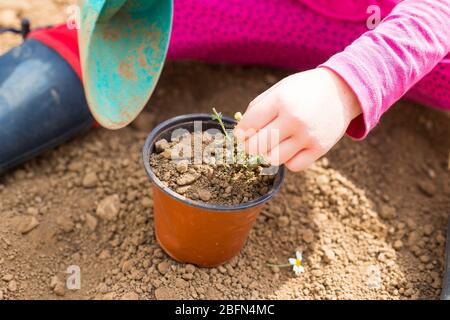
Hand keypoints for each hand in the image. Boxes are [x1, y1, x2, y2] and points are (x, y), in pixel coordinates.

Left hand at [234, 68, 361, 171]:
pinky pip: (293, 166)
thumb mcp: (279, 89)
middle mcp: (294, 119)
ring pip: (273, 159)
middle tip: (253, 142)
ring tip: (274, 144)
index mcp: (281, 101)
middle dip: (249, 147)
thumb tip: (240, 133)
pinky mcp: (320, 149)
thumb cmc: (303, 91)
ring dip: (268, 154)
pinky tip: (290, 148)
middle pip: (257, 147)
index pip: (248, 125)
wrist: (342, 90)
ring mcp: (308, 136)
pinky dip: (288, 160)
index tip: (241, 134)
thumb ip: (257, 108)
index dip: (240, 133)